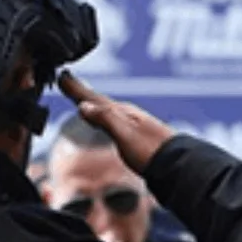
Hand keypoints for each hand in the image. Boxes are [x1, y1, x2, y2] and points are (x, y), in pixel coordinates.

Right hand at [58, 71, 176, 173]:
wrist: (179, 166)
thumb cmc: (152, 152)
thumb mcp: (125, 135)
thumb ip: (104, 120)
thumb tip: (82, 106)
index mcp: (121, 112)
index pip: (93, 97)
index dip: (76, 88)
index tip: (62, 75)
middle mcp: (127, 115)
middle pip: (98, 100)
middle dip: (82, 92)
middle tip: (67, 81)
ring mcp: (133, 125)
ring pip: (106, 110)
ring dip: (92, 103)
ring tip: (82, 99)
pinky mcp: (138, 137)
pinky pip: (114, 121)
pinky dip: (104, 117)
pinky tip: (107, 122)